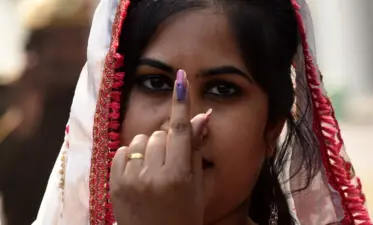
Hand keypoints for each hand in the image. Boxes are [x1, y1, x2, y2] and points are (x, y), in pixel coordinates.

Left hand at [110, 70, 210, 224]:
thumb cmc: (183, 214)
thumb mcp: (196, 185)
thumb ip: (196, 149)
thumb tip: (202, 117)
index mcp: (178, 176)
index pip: (181, 131)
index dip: (181, 102)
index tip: (180, 78)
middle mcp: (153, 176)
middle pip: (160, 134)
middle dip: (167, 142)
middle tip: (171, 161)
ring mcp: (130, 179)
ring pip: (141, 140)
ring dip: (149, 148)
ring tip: (154, 169)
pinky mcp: (114, 182)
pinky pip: (123, 150)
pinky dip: (132, 155)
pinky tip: (139, 172)